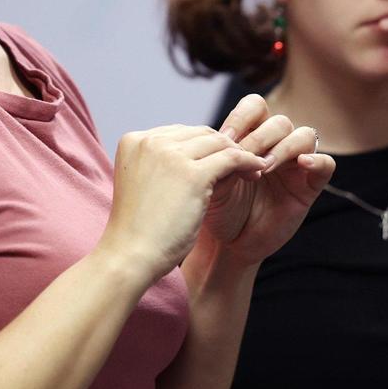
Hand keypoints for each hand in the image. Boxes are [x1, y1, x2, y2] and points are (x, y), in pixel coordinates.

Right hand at [101, 124, 268, 283]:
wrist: (131, 255)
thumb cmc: (138, 229)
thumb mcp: (144, 184)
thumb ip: (162, 164)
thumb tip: (199, 156)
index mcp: (133, 140)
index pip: (179, 133)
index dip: (203, 146)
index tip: (219, 160)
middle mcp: (150, 141)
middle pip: (199, 133)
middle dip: (222, 146)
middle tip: (242, 162)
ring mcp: (170, 156)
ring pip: (218, 142)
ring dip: (239, 153)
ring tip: (253, 168)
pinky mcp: (192, 174)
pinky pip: (231, 158)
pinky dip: (248, 162)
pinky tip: (257, 171)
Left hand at [193, 94, 334, 266]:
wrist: (229, 241)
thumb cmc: (218, 207)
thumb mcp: (211, 181)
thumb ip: (218, 160)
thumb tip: (225, 144)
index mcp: (250, 135)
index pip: (254, 107)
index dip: (241, 117)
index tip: (225, 139)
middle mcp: (275, 145)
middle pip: (279, 121)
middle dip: (259, 137)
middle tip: (243, 156)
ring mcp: (295, 164)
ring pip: (303, 135)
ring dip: (283, 147)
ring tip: (263, 168)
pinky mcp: (310, 186)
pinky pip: (326, 164)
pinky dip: (317, 160)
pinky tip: (302, 164)